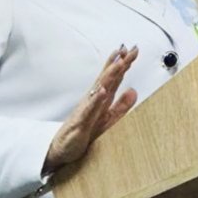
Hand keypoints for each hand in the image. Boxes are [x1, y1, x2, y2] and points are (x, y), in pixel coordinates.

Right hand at [43, 45, 138, 173]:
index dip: (123, 64)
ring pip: (99, 89)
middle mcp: (92, 100)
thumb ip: (121, 106)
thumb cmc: (83, 132)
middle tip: (128, 49)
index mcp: (100, 99)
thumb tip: (134, 90)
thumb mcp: (108, 119)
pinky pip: (89, 110)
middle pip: (107, 78)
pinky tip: (102, 90)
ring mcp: (86, 109)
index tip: (133, 49)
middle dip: (118, 63)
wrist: (62, 148)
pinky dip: (96, 99)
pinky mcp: (81, 122)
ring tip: (119, 63)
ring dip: (108, 76)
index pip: (113, 78)